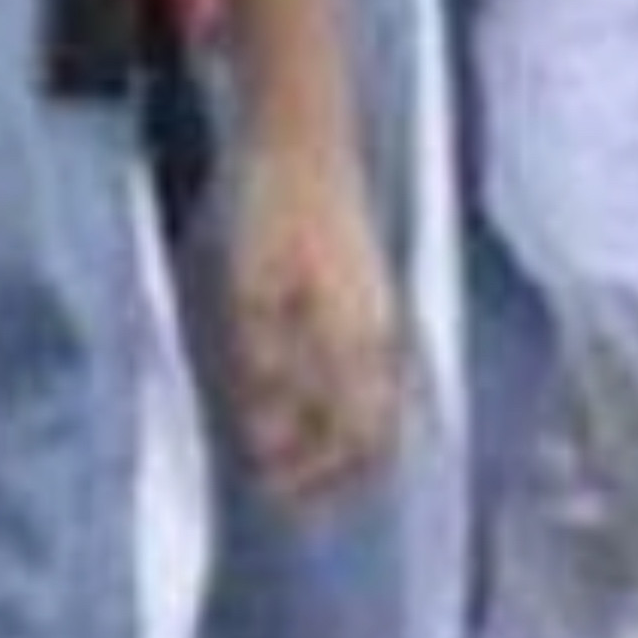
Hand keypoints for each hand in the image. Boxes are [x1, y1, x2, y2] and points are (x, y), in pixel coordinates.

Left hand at [226, 139, 401, 507]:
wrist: (305, 141)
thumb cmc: (275, 214)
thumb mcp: (253, 296)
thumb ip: (268, 371)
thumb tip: (270, 435)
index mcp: (360, 338)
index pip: (359, 435)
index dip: (321, 476)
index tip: (280, 495)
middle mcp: (383, 333)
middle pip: (377, 426)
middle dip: (335, 467)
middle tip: (286, 487)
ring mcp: (383, 311)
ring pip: (375, 399)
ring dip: (334, 434)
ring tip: (286, 447)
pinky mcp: (371, 293)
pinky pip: (369, 370)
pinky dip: (339, 400)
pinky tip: (303, 397)